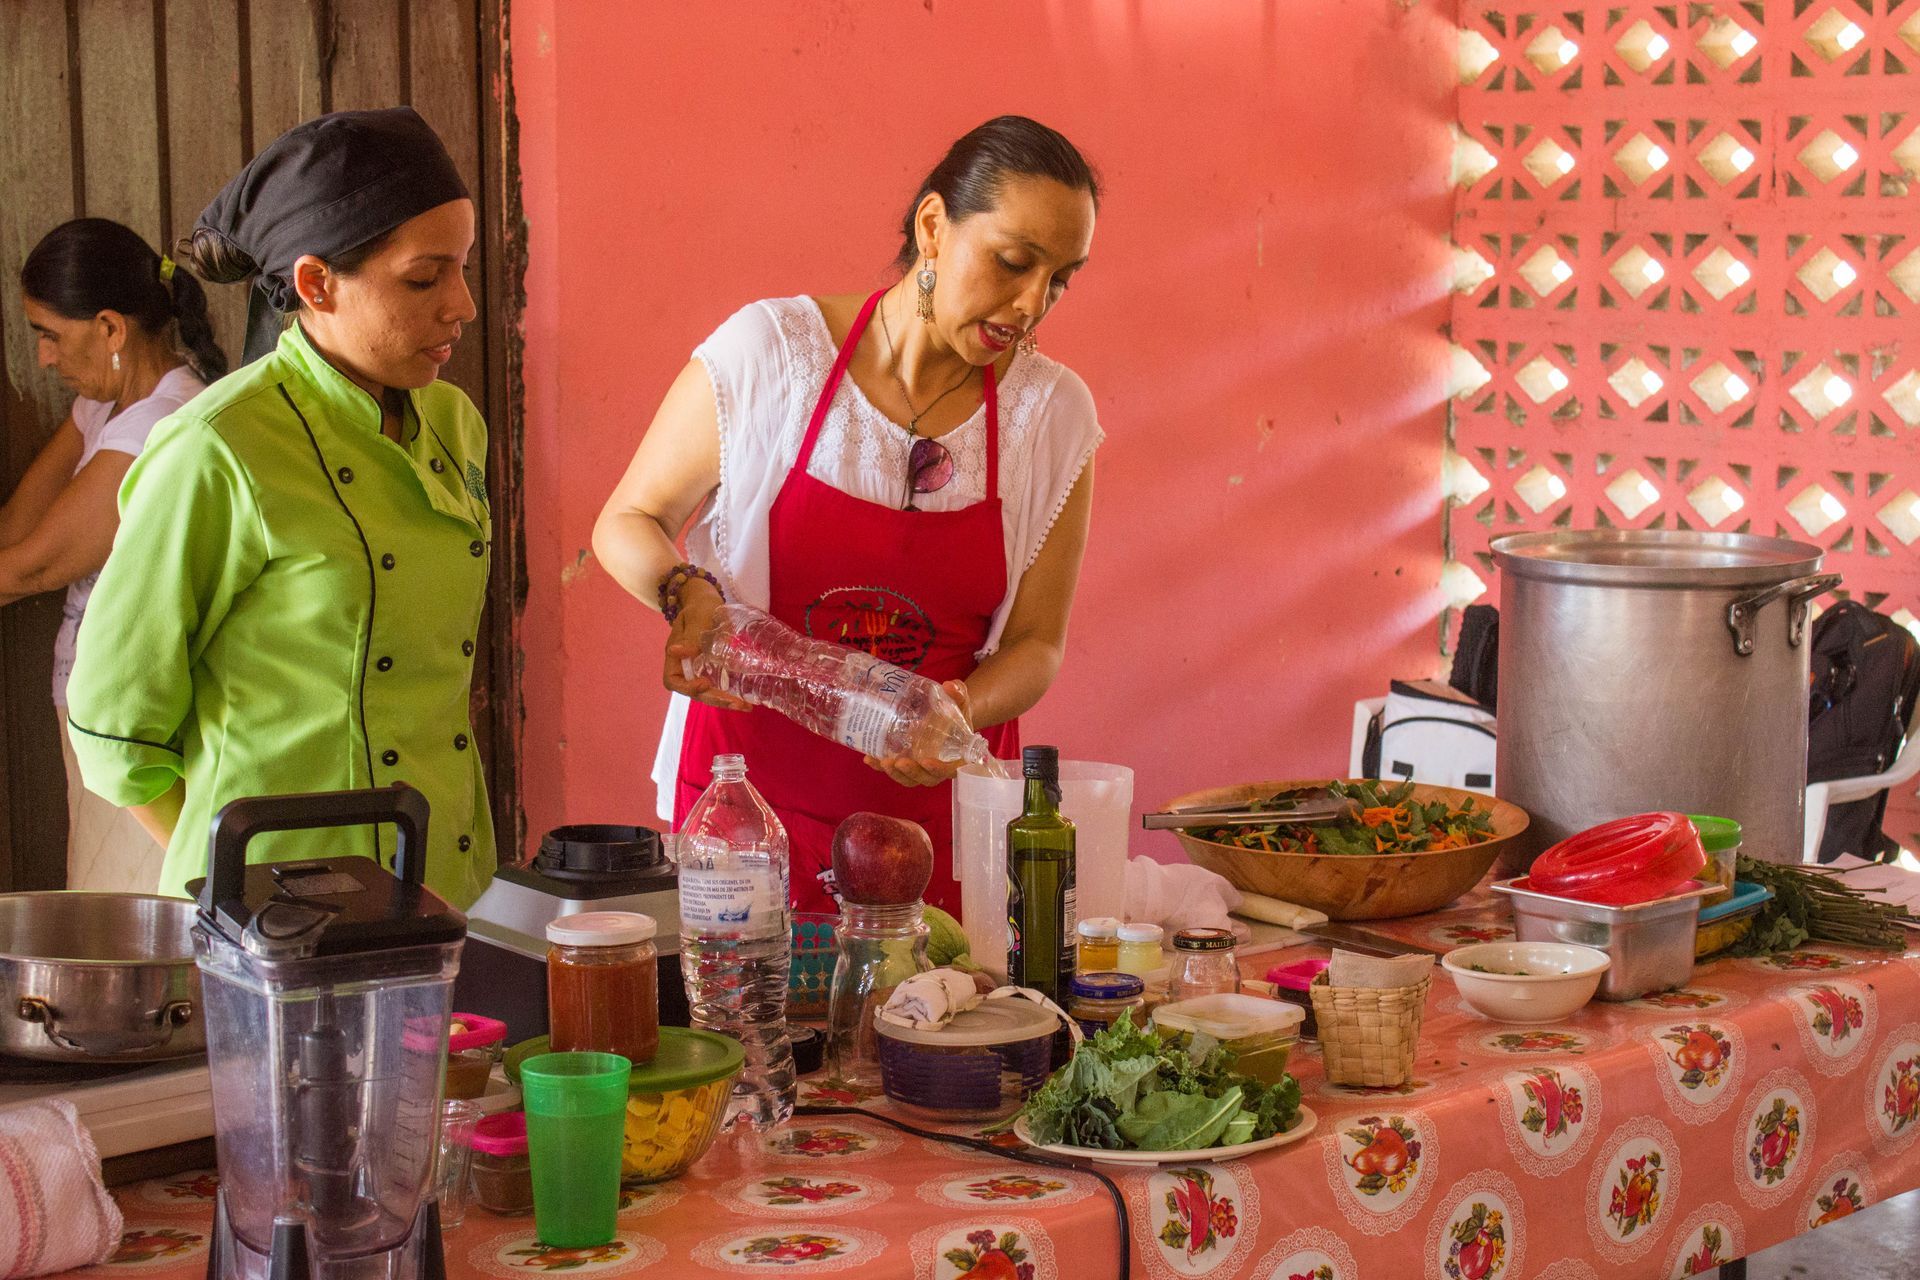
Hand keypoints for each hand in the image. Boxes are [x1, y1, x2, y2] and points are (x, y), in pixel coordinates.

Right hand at [661, 580, 749, 710]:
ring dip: (725, 701)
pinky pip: (720, 684)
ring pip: (709, 692)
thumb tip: (678, 651)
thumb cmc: (699, 605)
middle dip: (715, 699)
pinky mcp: (714, 667)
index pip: (672, 681)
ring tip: (745, 707)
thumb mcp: (696, 616)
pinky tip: (748, 699)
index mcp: (674, 655)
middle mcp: (686, 666)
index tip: (704, 684)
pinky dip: (732, 693)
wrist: (708, 600)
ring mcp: (700, 668)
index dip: (687, 687)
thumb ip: (691, 635)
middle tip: (737, 704)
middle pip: (695, 692)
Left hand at [863, 680, 972, 786]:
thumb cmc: (956, 716)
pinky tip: (868, 758)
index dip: (938, 770)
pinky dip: (880, 767)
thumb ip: (958, 695)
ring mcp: (920, 768)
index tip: (926, 761)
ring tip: (882, 761)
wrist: (946, 719)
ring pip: (907, 779)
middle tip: (899, 762)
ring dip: (895, 773)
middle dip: (910, 773)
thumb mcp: (960, 704)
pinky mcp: (906, 764)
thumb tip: (949, 685)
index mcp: (955, 759)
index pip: (948, 771)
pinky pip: (893, 770)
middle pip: (924, 778)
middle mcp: (937, 768)